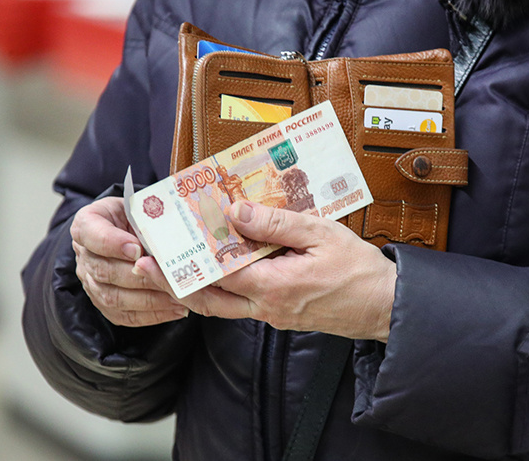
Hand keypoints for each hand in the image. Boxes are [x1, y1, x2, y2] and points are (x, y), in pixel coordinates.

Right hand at [70, 197, 188, 326]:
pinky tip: (176, 309)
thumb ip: (147, 219)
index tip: (138, 248)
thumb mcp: (139, 206)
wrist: (128, 230)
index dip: (113, 244)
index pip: (92, 235)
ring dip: (149, 299)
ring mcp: (90, 282)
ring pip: (113, 297)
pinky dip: (152, 315)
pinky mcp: (103, 303)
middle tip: (168, 277)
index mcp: (87, 223)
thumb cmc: (136, 216)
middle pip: (104, 271)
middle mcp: (83, 255)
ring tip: (179, 297)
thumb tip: (169, 239)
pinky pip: (124, 315)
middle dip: (140, 276)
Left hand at [135, 201, 396, 341]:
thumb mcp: (321, 234)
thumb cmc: (358, 269)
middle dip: (173, 283)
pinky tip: (213, 274)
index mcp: (273, 286)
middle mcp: (266, 307)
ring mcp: (272, 316)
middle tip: (144, 264)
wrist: (384, 306)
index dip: (184, 260)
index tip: (157, 248)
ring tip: (168, 271)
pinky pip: (239, 306)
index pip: (215, 274)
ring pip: (220, 307)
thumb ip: (276, 223)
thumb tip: (235, 212)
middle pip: (207, 299)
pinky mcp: (280, 316)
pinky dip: (219, 292)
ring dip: (192, 290)